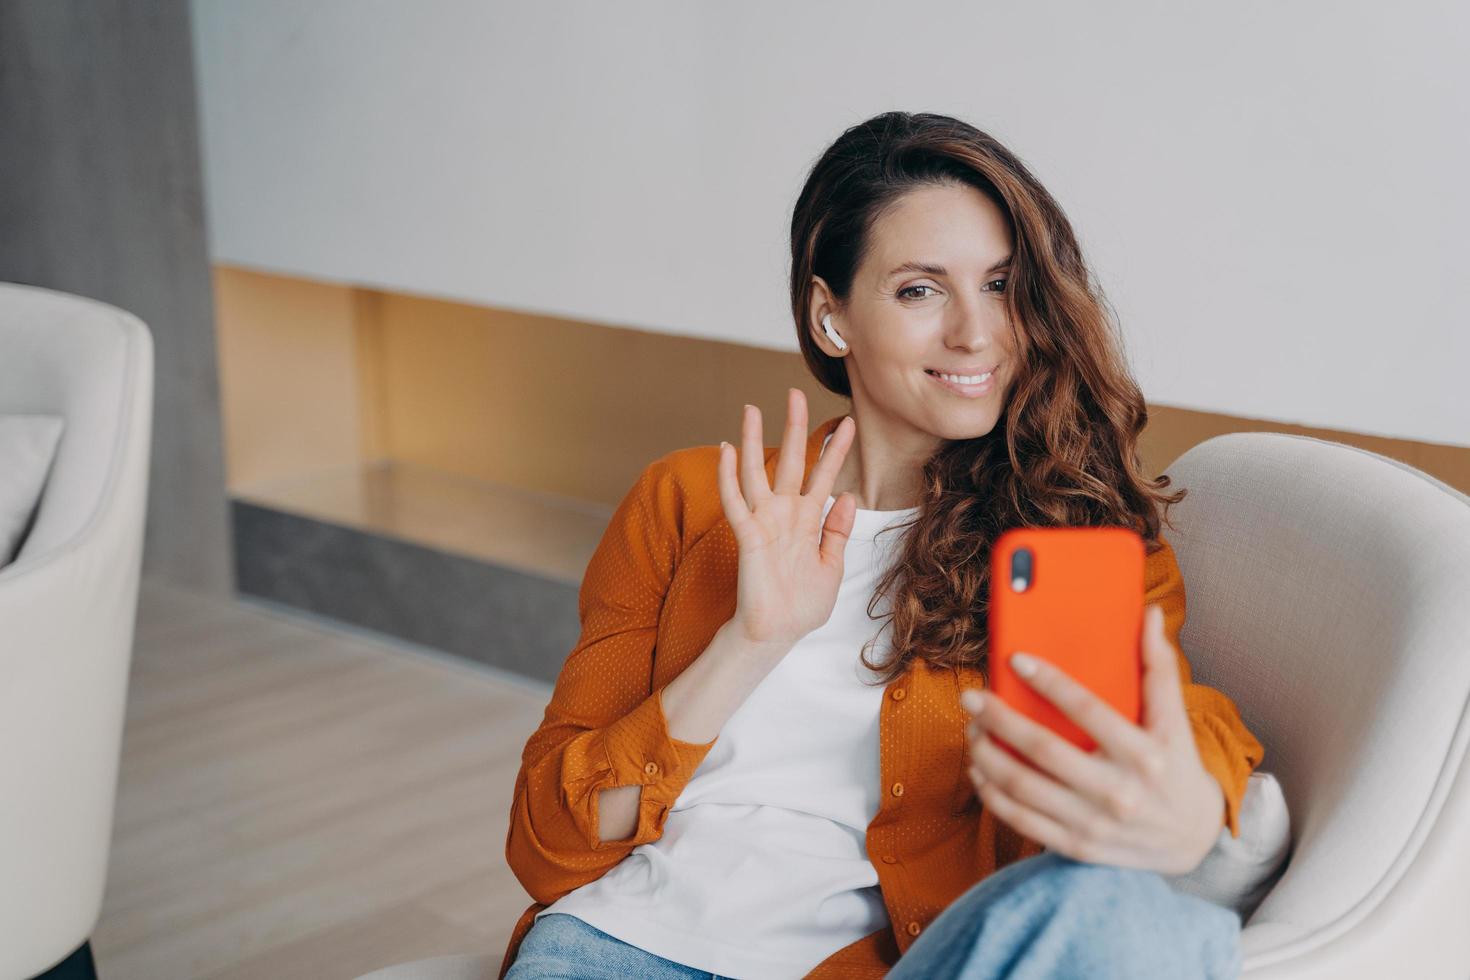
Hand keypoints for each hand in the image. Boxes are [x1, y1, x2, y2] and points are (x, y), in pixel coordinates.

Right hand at [718, 388, 856, 651]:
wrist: (778, 633)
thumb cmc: (801, 604)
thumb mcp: (832, 566)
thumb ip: (837, 531)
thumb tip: (848, 495)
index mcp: (808, 521)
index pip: (825, 476)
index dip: (837, 450)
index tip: (850, 423)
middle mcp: (785, 514)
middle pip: (791, 461)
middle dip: (794, 427)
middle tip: (795, 393)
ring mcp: (764, 522)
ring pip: (757, 472)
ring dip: (754, 441)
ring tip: (751, 409)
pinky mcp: (747, 536)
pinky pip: (736, 501)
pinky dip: (729, 476)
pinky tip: (728, 450)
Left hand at [959, 603, 1224, 874]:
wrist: (1191, 840)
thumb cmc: (1176, 767)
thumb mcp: (1174, 720)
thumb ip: (1159, 667)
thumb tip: (1148, 614)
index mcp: (1144, 754)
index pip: (1088, 710)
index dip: (1049, 682)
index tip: (1016, 660)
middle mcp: (1118, 791)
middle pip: (1044, 750)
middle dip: (1000, 719)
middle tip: (972, 697)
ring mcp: (1094, 822)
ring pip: (1024, 787)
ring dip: (988, 755)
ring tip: (973, 729)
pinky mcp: (1076, 845)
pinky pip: (1021, 819)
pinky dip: (992, 794)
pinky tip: (979, 769)